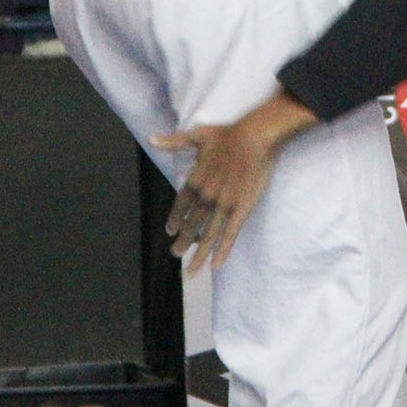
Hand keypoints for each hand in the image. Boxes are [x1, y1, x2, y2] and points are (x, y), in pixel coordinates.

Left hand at [150, 90, 316, 276]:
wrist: (255, 137)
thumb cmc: (228, 135)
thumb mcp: (197, 135)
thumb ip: (174, 142)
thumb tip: (151, 139)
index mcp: (195, 181)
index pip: (180, 206)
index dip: (175, 220)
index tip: (171, 231)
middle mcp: (206, 197)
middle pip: (191, 226)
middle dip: (183, 243)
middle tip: (176, 254)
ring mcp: (223, 205)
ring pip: (208, 236)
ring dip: (198, 255)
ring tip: (190, 271)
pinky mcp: (241, 209)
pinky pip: (230, 234)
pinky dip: (222, 251)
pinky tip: (216, 265)